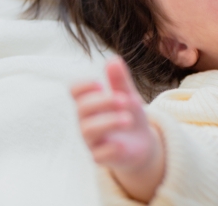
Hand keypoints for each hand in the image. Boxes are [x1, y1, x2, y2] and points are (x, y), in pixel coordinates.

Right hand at [71, 58, 164, 201]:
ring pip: (88, 130)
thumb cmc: (128, 115)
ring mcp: (92, 140)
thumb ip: (120, 81)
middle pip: (82, 108)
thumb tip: (113, 60)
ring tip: (129, 119)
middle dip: (103, 101)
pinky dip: (109, 148)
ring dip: (109, 121)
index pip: (75, 91)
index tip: (101, 84)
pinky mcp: (101, 157)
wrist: (142, 143)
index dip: (84, 86)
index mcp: (91, 102)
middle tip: (124, 99)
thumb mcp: (128, 96)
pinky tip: (122, 144)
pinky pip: (97, 155)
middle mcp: (86, 120)